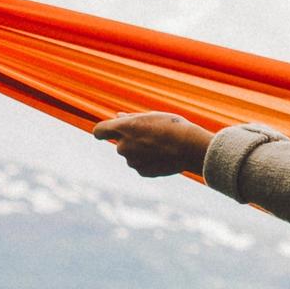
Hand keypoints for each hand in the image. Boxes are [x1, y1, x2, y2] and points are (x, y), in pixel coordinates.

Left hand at [93, 112, 210, 176]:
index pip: (99, 131)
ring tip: (163, 146)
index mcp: (123, 128)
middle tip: (153, 135)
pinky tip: (164, 156)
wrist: (190, 147)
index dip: (103, 131)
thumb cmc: (173, 126)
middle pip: (121, 143)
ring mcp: (132, 161)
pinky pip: (141, 165)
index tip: (106, 132)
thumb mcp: (152, 116)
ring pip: (132, 155)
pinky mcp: (142, 172)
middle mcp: (123, 146)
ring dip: (142, 151)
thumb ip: (132, 118)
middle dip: (132, 140)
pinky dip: (149, 161)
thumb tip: (117, 116)